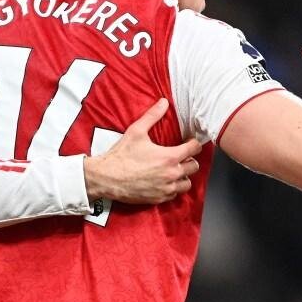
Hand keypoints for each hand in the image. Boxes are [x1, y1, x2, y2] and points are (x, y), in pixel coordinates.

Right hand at [84, 99, 201, 203]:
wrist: (106, 178)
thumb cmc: (121, 156)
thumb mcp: (136, 131)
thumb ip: (152, 116)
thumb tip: (163, 102)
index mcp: (169, 157)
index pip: (194, 149)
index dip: (194, 143)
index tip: (190, 142)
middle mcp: (171, 174)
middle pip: (194, 167)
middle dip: (189, 159)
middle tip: (181, 156)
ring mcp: (166, 188)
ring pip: (187, 183)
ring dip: (183, 176)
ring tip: (175, 170)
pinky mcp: (159, 198)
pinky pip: (174, 194)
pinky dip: (173, 188)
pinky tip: (165, 181)